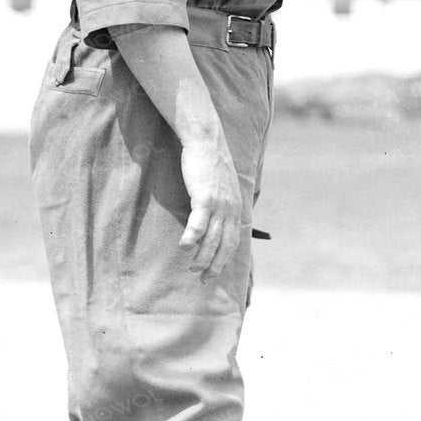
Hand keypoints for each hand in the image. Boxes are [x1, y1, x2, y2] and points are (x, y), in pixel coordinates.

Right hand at [177, 136, 242, 281]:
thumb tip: (217, 219)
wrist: (206, 141)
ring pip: (212, 238)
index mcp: (235, 208)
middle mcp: (230, 209)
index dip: (225, 259)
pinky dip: (193, 237)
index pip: (233, 241)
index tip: (215, 272)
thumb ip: (223, 204)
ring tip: (193, 269)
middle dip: (215, 265)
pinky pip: (199, 222)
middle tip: (204, 279)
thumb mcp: (223, 187)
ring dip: (203, 257)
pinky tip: (185, 248)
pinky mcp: (205, 196)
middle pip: (225, 244)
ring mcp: (219, 204)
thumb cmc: (210, 164)